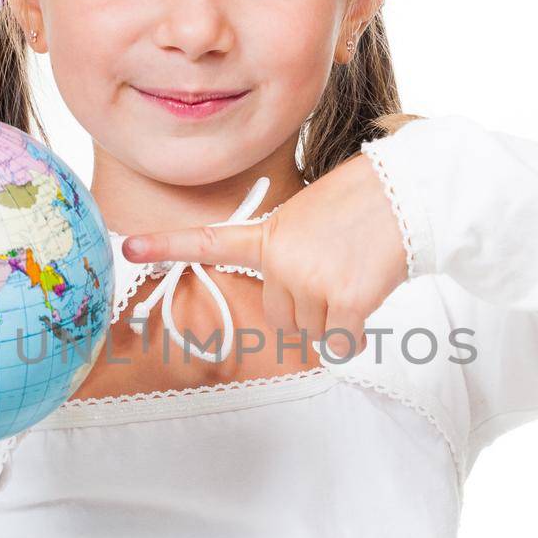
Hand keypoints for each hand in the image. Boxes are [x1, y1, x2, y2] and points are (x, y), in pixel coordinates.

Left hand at [121, 150, 408, 359]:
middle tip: (337, 269)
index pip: (209, 241)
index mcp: (268, 236)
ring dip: (335, 318)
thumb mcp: (308, 219)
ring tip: (356, 274)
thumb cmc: (364, 205)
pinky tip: (367, 300)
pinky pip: (340, 344)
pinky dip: (355, 335)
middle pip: (281, 316)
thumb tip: (295, 318)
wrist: (409, 194)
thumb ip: (285, 257)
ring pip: (312, 333)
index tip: (128, 246)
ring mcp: (309, 280)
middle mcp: (280, 260)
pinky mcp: (344, 300)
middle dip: (308, 305)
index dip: (166, 245)